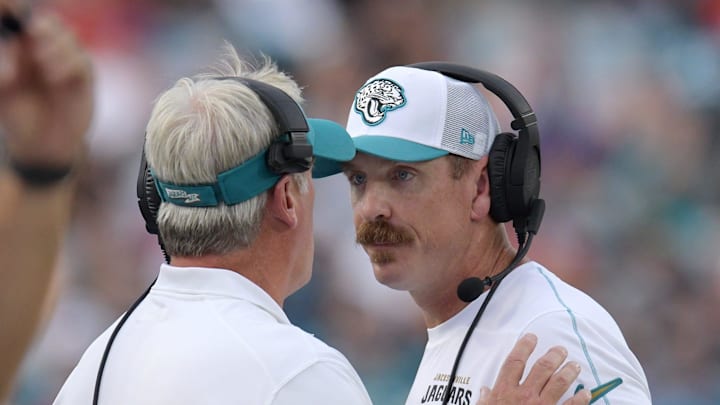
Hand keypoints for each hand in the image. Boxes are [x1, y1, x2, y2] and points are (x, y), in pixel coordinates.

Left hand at [0, 2, 92, 165]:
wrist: (42, 144)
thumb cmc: (17, 116)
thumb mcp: (1, 92)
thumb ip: (3, 70)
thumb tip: (10, 51)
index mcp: (19, 46)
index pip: (20, 18)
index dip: (14, 9)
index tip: (8, 6)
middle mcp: (44, 49)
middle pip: (46, 20)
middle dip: (39, 24)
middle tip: (31, 33)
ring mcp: (66, 61)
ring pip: (67, 34)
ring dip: (54, 43)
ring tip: (41, 61)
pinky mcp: (84, 77)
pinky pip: (81, 60)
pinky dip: (67, 63)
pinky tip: (53, 77)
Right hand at [476, 334, 590, 404]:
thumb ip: (484, 400)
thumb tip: (484, 391)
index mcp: (504, 391)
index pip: (515, 362)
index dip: (524, 346)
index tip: (531, 338)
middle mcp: (524, 395)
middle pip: (542, 368)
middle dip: (554, 355)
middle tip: (561, 350)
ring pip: (560, 383)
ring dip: (570, 371)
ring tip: (575, 365)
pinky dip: (581, 398)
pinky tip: (586, 392)